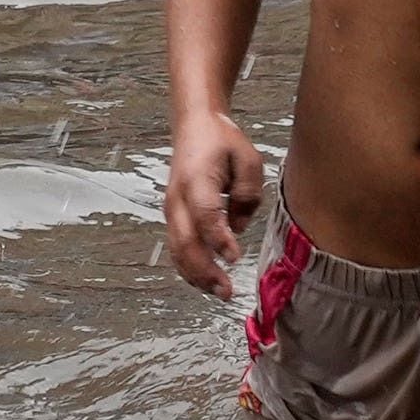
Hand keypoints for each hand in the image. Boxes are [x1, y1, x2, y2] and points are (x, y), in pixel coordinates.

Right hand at [164, 112, 264, 296]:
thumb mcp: (248, 158)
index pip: (205, 215)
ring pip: (177, 249)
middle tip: (227, 291)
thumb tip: (239, 226)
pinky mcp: (173, 216)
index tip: (235, 258)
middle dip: (205, 270)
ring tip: (220, 292)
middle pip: (185, 241)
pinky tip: (206, 282)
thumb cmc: (223, 142)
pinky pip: (177, 247)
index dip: (218, 239)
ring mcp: (171, 209)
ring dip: (196, 274)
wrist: (194, 126)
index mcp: (196, 180)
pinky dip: (189, 267)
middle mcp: (177, 198)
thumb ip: (248, 191)